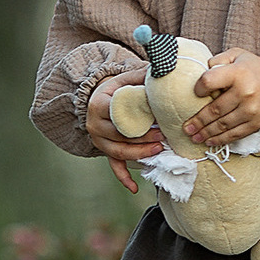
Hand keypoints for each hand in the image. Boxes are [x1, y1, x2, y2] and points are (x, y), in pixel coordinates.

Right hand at [87, 68, 163, 192]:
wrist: (100, 98)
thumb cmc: (118, 87)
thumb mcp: (125, 77)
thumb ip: (141, 76)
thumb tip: (164, 71)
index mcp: (98, 104)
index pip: (117, 115)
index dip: (137, 120)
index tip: (156, 120)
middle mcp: (94, 125)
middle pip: (119, 136)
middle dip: (143, 138)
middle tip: (164, 136)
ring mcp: (99, 140)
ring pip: (118, 152)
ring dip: (139, 153)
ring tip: (159, 150)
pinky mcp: (105, 151)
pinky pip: (113, 166)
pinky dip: (124, 178)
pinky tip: (135, 188)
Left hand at [184, 49, 259, 145]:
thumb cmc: (256, 69)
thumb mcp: (239, 55)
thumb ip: (219, 59)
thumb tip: (202, 72)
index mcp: (238, 72)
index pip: (209, 82)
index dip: (198, 88)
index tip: (195, 93)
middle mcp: (245, 92)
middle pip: (214, 109)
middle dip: (197, 120)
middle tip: (186, 127)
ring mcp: (251, 110)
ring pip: (222, 125)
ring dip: (205, 132)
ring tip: (193, 135)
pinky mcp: (255, 124)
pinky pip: (234, 134)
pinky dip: (220, 139)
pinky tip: (209, 141)